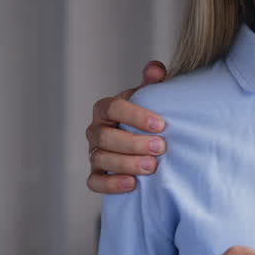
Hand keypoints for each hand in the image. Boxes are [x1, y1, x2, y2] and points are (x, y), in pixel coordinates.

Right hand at [85, 60, 167, 193]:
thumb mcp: (150, 98)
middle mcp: (96, 130)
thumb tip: (154, 69)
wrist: (143, 141)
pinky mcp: (96, 174)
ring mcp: (94, 153)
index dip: (135, 116)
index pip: (113, 108)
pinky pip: (95, 182)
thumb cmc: (146, 118)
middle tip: (160, 147)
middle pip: (105, 136)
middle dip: (133, 143)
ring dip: (126, 163)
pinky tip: (132, 185)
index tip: (160, 124)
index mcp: (106, 109)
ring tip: (152, 167)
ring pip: (100, 159)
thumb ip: (152, 83)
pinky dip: (111, 184)